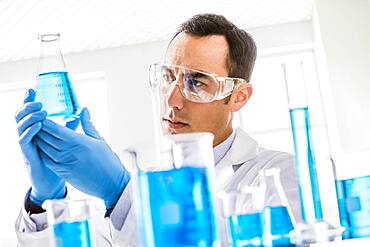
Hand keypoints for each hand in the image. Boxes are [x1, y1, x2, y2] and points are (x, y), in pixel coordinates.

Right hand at [15, 89, 65, 205]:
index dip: (28, 100)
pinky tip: (38, 125)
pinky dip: (30, 131)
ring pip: (20, 125)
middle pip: (20, 115)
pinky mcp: (28, 155)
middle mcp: (28, 135)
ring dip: (29, 116)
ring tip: (41, 110)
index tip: (33, 88)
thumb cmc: (59, 159)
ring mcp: (27, 145)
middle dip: (26, 105)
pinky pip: (24, 140)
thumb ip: (70, 125)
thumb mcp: (66, 138)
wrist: (54, 182)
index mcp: (36, 129)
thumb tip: (82, 111)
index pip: (29, 111)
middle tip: (37, 99)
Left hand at [35, 108, 129, 208]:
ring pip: (45, 149)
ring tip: (34, 132)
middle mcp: (70, 152)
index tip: (41, 114)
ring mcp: (65, 164)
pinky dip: (41, 153)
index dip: (46, 122)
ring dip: (38, 140)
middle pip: (48, 138)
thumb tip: (84, 110)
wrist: (111, 184)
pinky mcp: (63, 173)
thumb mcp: (99, 140)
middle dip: (39, 129)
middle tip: (33, 121)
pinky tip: (40, 147)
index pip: (57, 129)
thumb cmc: (108, 162)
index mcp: (80, 142)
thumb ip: (88, 125)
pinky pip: (47, 161)